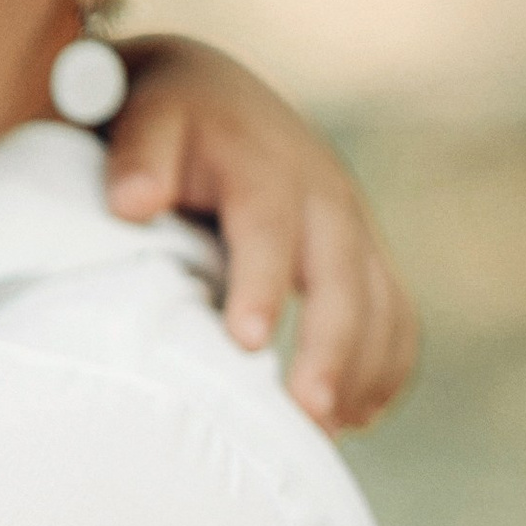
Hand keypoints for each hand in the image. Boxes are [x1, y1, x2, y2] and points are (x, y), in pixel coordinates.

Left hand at [103, 38, 417, 432]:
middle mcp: (321, 193)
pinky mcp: (361, 251)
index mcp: (264, 164)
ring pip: (379, 299)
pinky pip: (394, 310)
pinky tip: (358, 417)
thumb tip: (132, 202)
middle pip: (341, 274)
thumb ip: (138, 156)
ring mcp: (350, 224)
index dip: (262, 283)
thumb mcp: (145, 120)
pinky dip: (387, 364)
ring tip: (330, 435)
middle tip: (309, 413)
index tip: (247, 341)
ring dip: (363, 368)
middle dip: (332, 345)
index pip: (268, 226)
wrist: (209, 91)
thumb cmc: (166, 119)